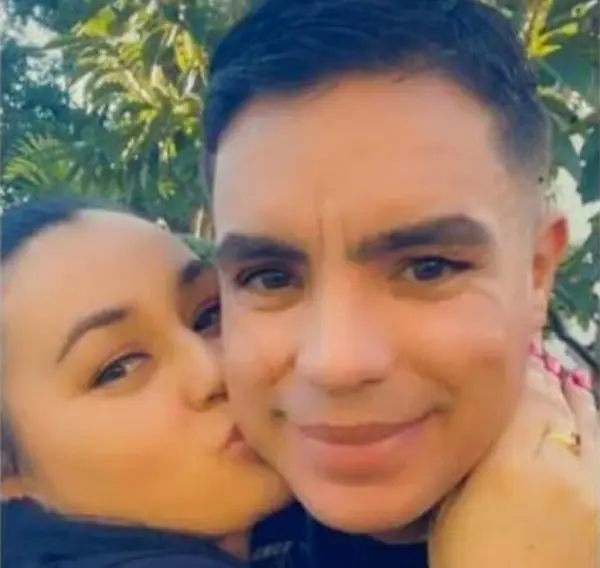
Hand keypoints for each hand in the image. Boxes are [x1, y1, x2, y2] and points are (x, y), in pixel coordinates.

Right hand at [429, 356, 598, 567]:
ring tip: (565, 379)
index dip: (516, 375)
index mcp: (512, 467)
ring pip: (589, 424)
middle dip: (545, 380)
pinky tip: (586, 413)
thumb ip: (472, 454)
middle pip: (556, 407)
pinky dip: (593, 426)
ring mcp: (595, 488)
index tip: (508, 357)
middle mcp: (562, 468)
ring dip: (575, 398)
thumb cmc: (470, 558)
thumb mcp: (453, 503)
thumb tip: (484, 415)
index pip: (520, 400)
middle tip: (534, 358)